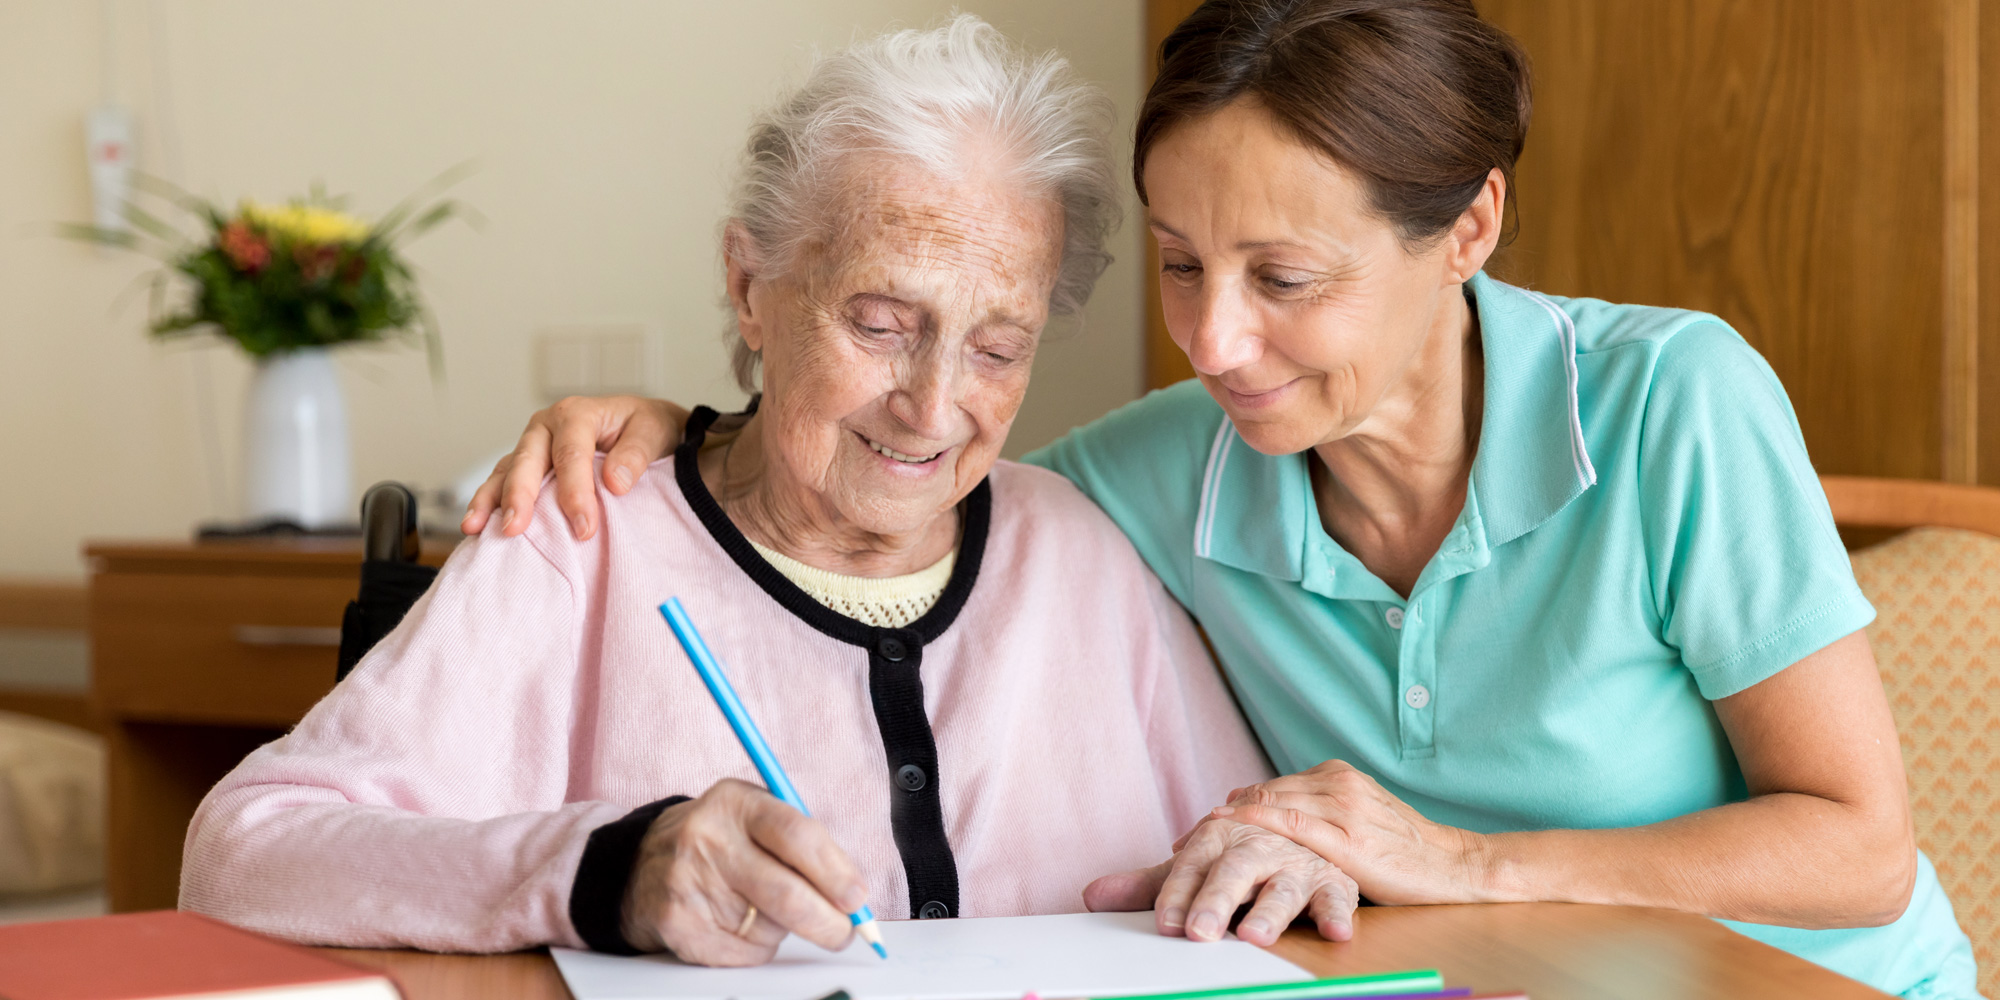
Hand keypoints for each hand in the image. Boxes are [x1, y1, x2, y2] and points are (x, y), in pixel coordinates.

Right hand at [460, 395, 687, 540]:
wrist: (641, 426)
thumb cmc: (645, 428)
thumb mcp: (653, 431)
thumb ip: (636, 454)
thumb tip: (615, 483)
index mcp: (577, 414)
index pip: (572, 455)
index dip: (575, 492)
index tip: (584, 529)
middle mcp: (547, 426)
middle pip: (528, 461)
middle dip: (520, 496)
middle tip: (515, 530)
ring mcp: (532, 446)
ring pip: (506, 471)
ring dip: (490, 500)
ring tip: (475, 528)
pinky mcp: (526, 465)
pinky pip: (501, 483)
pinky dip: (487, 503)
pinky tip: (476, 527)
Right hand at [621, 779, 868, 965]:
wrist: (642, 864)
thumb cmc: (721, 840)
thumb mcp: (755, 818)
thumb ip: (805, 845)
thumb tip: (854, 897)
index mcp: (737, 802)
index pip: (796, 834)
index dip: (834, 871)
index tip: (858, 898)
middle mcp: (708, 839)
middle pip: (785, 893)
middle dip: (827, 921)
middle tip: (845, 932)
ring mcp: (688, 883)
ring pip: (769, 927)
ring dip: (785, 929)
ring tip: (762, 907)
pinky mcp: (679, 925)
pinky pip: (744, 952)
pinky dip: (757, 947)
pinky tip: (738, 923)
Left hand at [1082, 817, 1357, 946]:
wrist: (1305, 831)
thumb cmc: (1242, 861)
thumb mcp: (1197, 870)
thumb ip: (1151, 886)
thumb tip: (1089, 897)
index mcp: (1219, 838)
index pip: (1191, 866)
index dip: (1177, 895)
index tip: (1166, 924)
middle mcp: (1257, 846)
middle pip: (1234, 872)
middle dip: (1216, 901)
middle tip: (1199, 933)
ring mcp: (1296, 863)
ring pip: (1284, 885)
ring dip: (1271, 911)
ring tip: (1255, 935)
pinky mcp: (1333, 880)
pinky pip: (1338, 896)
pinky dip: (1338, 912)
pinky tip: (1335, 932)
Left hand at [1211, 760, 1493, 905]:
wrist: (1454, 865)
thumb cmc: (1403, 848)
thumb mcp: (1360, 816)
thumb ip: (1318, 809)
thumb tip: (1266, 811)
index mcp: (1338, 775)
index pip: (1271, 787)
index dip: (1233, 807)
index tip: (1201, 827)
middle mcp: (1337, 784)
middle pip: (1263, 794)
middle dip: (1222, 818)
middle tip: (1185, 841)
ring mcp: (1343, 808)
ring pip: (1271, 806)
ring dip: (1230, 825)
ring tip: (1194, 845)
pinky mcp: (1349, 838)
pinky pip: (1294, 826)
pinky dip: (1258, 825)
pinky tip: (1233, 834)